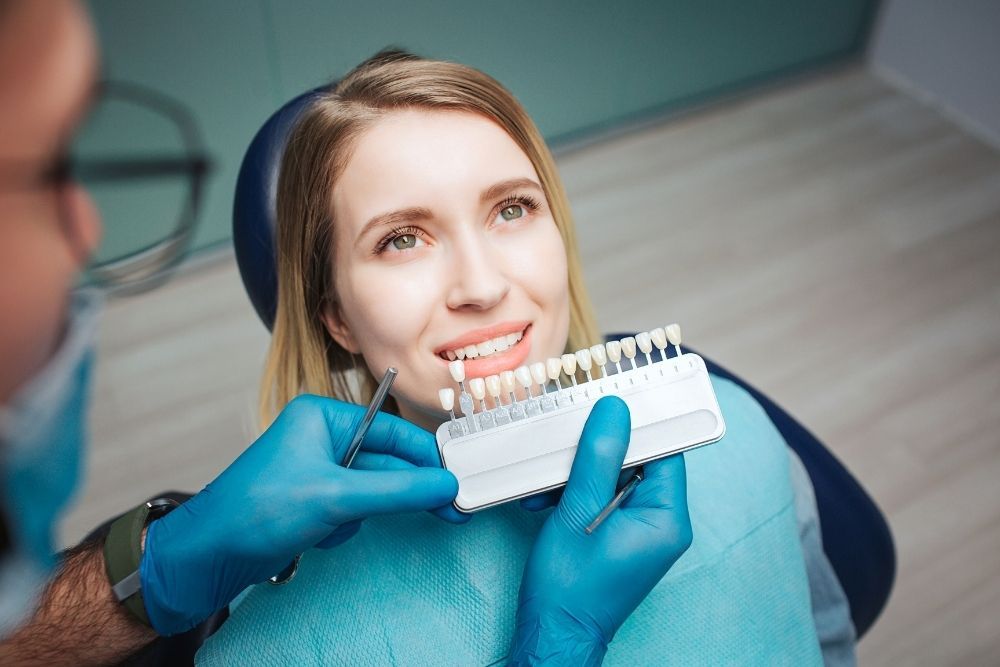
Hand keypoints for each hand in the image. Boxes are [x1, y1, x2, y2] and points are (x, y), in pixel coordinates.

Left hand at [139, 394, 459, 634]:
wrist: (207, 555)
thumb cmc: (255, 511)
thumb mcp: (335, 497)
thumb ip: (397, 491)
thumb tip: (445, 486)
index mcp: (323, 417)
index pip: (392, 431)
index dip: (427, 456)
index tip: (456, 479)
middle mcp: (322, 438)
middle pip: (387, 462)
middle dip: (407, 490)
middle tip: (450, 510)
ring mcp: (318, 471)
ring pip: (372, 490)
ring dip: (365, 513)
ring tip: (339, 525)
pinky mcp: (314, 500)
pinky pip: (353, 509)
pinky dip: (346, 526)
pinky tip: (323, 535)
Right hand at [510, 396, 691, 664]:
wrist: (553, 634)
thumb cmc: (568, 587)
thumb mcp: (578, 512)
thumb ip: (599, 458)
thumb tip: (615, 410)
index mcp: (666, 518)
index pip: (665, 450)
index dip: (638, 423)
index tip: (611, 401)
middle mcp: (662, 524)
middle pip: (638, 460)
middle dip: (595, 451)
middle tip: (564, 444)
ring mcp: (642, 531)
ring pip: (615, 477)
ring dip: (577, 473)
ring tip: (545, 485)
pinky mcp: (621, 536)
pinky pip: (603, 497)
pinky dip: (575, 493)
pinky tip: (546, 499)